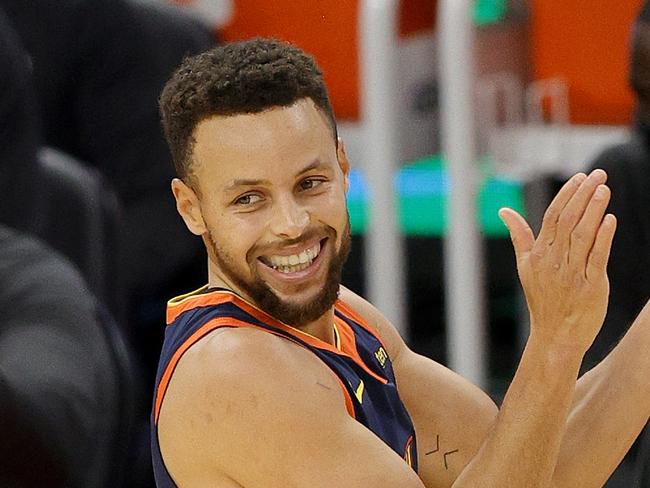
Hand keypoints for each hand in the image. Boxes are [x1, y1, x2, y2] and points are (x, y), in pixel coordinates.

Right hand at [499, 169, 616, 354]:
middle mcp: (553, 261)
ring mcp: (571, 274)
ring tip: (605, 189)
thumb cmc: (542, 299)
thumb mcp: (525, 266)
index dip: (567, 195)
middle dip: (583, 195)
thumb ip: (519, 236)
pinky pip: (597, 259)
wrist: (554, 335)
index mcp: (539, 254)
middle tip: (598, 174)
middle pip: (567, 221)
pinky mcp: (590, 288)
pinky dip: (603, 238)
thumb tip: (503, 211)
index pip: (552, 217)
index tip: (582, 177)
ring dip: (593, 210)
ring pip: (581, 236)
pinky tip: (610, 220)